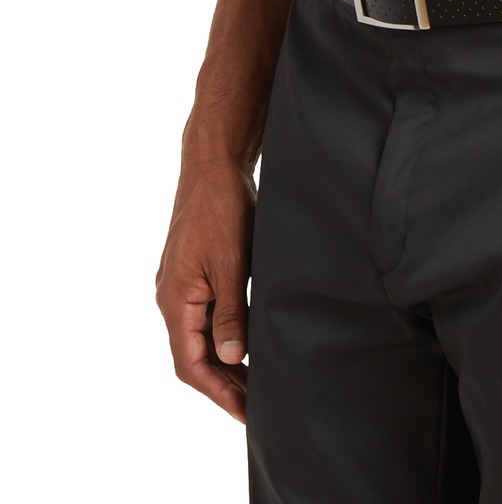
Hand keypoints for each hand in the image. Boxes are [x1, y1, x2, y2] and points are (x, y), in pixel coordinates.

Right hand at [156, 156, 256, 422]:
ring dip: (224, 362)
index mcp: (175, 299)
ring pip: (198, 338)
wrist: (214, 163)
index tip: (245, 412)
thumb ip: (230, 312)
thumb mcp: (232, 262)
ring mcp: (180, 285)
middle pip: (193, 356)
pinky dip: (223, 337)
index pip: (190, 364)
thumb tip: (233, 357)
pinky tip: (245, 342)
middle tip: (257, 406)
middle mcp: (171, 297)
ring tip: (255, 382)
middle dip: (223, 383)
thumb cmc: (222, 207)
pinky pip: (204, 317)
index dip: (217, 392)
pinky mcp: (193, 272)